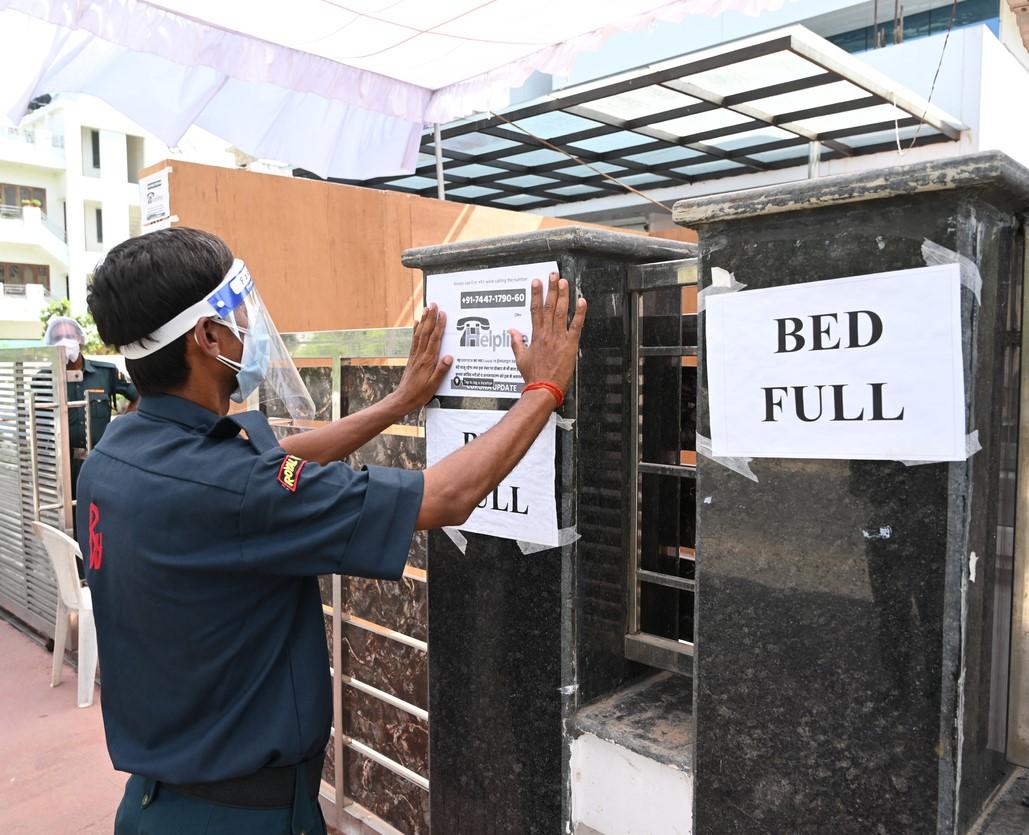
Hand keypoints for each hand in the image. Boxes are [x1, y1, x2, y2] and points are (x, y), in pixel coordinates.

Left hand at [392, 304, 451, 413]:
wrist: (403, 399)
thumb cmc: (420, 394)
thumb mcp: (434, 385)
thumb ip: (441, 371)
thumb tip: (449, 357)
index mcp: (428, 361)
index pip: (435, 340)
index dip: (439, 326)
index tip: (443, 314)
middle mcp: (420, 355)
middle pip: (426, 333)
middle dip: (430, 317)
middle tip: (433, 304)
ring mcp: (415, 355)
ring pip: (420, 334)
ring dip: (424, 320)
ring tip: (426, 308)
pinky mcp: (412, 358)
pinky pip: (414, 340)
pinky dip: (416, 330)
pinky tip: (416, 323)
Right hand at [509, 272, 586, 392]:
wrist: (543, 389)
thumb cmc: (533, 376)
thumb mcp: (520, 358)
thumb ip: (517, 342)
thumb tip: (512, 331)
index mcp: (535, 336)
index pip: (535, 310)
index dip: (536, 294)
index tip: (536, 282)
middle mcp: (547, 334)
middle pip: (549, 306)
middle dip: (551, 289)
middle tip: (553, 275)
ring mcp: (559, 339)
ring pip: (561, 312)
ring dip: (563, 296)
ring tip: (564, 282)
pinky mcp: (570, 345)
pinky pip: (576, 326)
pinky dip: (580, 314)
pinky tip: (582, 302)